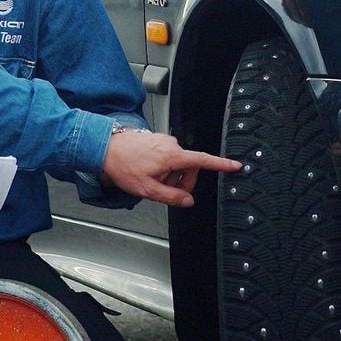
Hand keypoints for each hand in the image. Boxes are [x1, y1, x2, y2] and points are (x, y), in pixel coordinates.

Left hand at [101, 130, 241, 206]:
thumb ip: (171, 196)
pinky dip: (163, 167)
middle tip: (162, 189)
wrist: (105, 147)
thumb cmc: (123, 166)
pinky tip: (147, 170)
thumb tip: (188, 201)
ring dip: (170, 175)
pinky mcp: (158, 140)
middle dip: (181, 181)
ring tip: (150, 178)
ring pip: (178, 164)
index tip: (235, 165)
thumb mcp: (147, 189)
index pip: (203, 161)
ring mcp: (164, 140)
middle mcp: (171, 145)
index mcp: (173, 156)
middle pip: (190, 167)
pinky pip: (169, 157)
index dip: (221, 164)